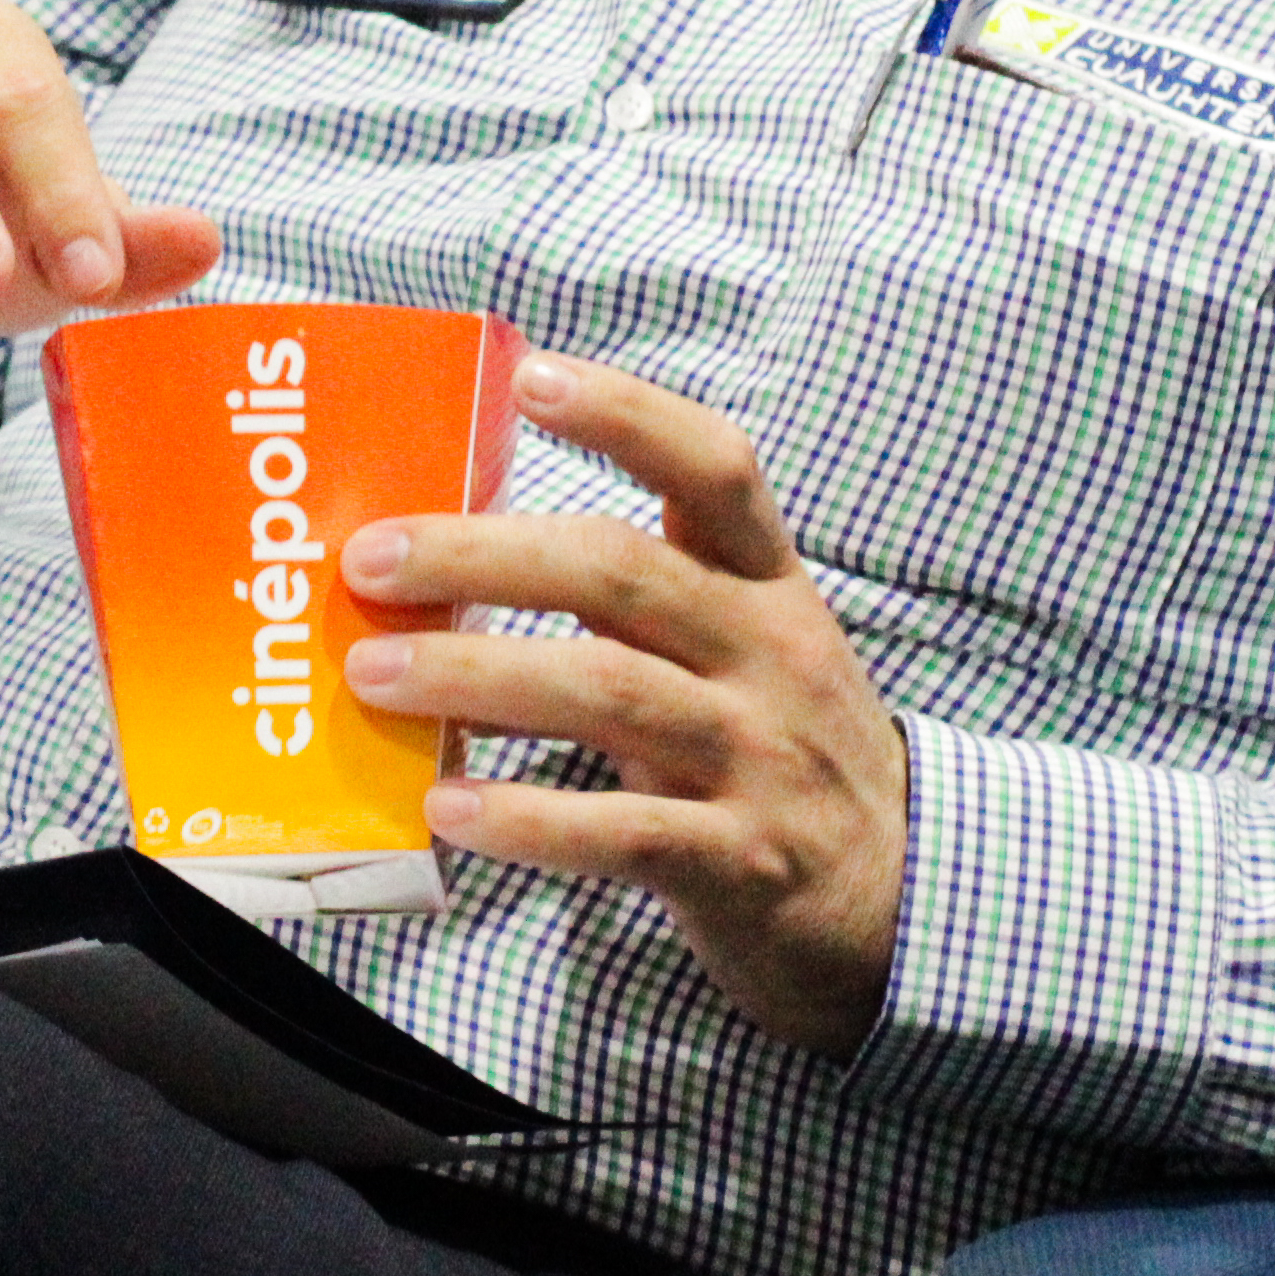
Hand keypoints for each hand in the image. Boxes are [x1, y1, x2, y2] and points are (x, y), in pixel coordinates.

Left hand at [337, 356, 908, 1054]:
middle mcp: (769, 656)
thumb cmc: (781, 750)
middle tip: (370, 560)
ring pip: (608, 694)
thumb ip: (639, 601)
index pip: (715, 469)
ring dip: (476, 675)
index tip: (530, 376)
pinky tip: (449, 809)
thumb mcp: (746, 648)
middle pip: (621, 574)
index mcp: (768, 587)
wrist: (904, 899)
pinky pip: (622, 830)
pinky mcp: (739, 863)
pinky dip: (528, 819)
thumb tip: (454, 552)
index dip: (626, 415)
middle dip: (484, 555)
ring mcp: (758, 759)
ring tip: (374, 674)